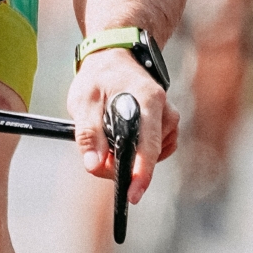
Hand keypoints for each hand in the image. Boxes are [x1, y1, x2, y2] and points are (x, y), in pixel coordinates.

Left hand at [67, 47, 177, 203]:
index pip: (149, 144)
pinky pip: (156, 150)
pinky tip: (121, 139)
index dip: (141, 173)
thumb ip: (88, 134)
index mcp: (148, 99)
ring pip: (153, 154)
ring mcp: (168, 117)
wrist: (114, 58)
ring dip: (130, 158)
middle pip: (151, 153)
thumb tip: (94, 165)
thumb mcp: (85, 100)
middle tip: (100, 162)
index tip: (132, 194)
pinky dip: (137, 152)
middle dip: (127, 167)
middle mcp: (164, 109)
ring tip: (106, 142)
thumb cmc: (99, 77)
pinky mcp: (166, 125)